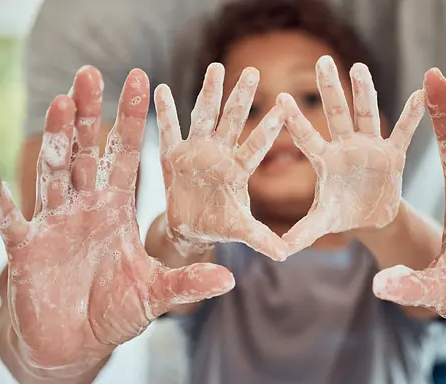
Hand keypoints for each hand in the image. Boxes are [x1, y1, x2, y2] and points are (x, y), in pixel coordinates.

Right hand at [0, 67, 233, 370]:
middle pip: (86, 153)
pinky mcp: (26, 248)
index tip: (140, 81)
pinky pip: (9, 218)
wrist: (74, 343)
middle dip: (88, 116)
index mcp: (117, 211)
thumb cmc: (115, 312)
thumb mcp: (155, 294)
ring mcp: (54, 224)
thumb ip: (188, 283)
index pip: (126, 157)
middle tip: (91, 74)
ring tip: (60, 101)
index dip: (131, 121)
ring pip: (53, 173)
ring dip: (55, 140)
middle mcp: (86, 209)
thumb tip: (230, 277)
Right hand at [155, 63, 287, 260]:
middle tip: (252, 70)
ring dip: (208, 92)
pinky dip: (164, 111)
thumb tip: (287, 254)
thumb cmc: (219, 225)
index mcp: (238, 170)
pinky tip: (158, 88)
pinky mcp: (172, 155)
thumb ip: (261, 238)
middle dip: (241, 96)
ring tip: (216, 66)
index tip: (284, 106)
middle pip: (232, 121)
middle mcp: (220, 155)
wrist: (191, 227)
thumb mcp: (240, 230)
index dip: (268, 128)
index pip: (256, 146)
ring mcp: (196, 151)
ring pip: (203, 116)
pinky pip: (167, 130)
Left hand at [278, 56, 424, 253]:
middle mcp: (346, 148)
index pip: (307, 138)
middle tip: (321, 61)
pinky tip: (421, 93)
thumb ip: (302, 232)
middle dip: (330, 89)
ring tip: (359, 67)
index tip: (280, 99)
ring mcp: (370, 148)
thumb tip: (279, 251)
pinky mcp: (393, 155)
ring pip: (366, 115)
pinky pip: (403, 133)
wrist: (370, 217)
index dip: (295, 121)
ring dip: (364, 93)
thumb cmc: (342, 214)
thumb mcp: (322, 222)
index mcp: (325, 161)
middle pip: (336, 114)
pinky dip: (412, 116)